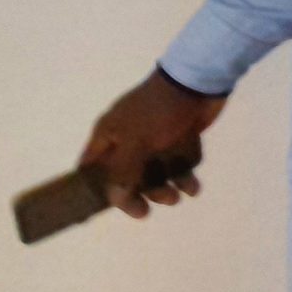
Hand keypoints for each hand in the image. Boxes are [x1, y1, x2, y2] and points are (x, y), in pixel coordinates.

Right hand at [79, 70, 223, 218]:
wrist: (200, 81)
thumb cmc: (159, 111)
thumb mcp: (136, 142)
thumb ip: (123, 172)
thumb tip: (115, 200)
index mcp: (109, 134)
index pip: (91, 167)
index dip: (94, 188)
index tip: (101, 210)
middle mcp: (129, 138)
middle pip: (127, 176)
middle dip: (141, 192)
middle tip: (153, 206)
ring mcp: (156, 138)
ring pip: (155, 172)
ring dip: (166, 188)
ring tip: (182, 194)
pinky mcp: (180, 138)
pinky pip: (178, 164)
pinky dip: (186, 176)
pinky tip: (194, 187)